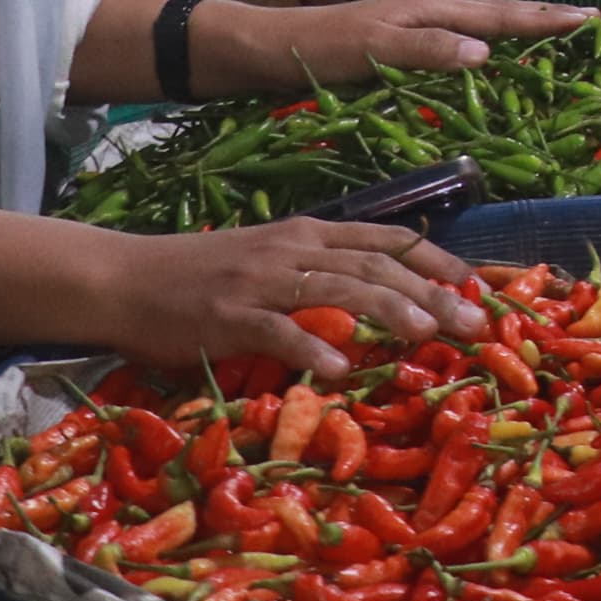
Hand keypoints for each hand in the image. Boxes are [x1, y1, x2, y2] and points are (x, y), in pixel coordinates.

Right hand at [86, 217, 486, 379]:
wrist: (125, 278)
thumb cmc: (200, 276)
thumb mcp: (269, 260)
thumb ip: (318, 273)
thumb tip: (376, 299)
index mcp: (307, 233)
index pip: (385, 239)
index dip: (434, 258)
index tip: (475, 284)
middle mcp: (292, 249)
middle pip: (375, 265)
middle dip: (429, 292)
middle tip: (471, 324)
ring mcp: (260, 281)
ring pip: (338, 288)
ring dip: (386, 310)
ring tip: (426, 334)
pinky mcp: (228, 316)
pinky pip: (277, 331)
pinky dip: (310, 346)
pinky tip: (338, 367)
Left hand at [196, 0, 597, 97]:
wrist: (262, 49)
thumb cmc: (316, 49)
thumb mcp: (372, 50)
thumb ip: (427, 51)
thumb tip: (486, 53)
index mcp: (429, 9)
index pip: (499, 16)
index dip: (544, 20)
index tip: (588, 18)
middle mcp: (429, 12)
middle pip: (498, 13)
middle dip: (542, 16)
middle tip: (587, 19)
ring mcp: (415, 25)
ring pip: (480, 24)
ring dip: (519, 27)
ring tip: (553, 30)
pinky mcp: (400, 43)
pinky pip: (459, 40)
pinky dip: (487, 43)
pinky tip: (491, 55)